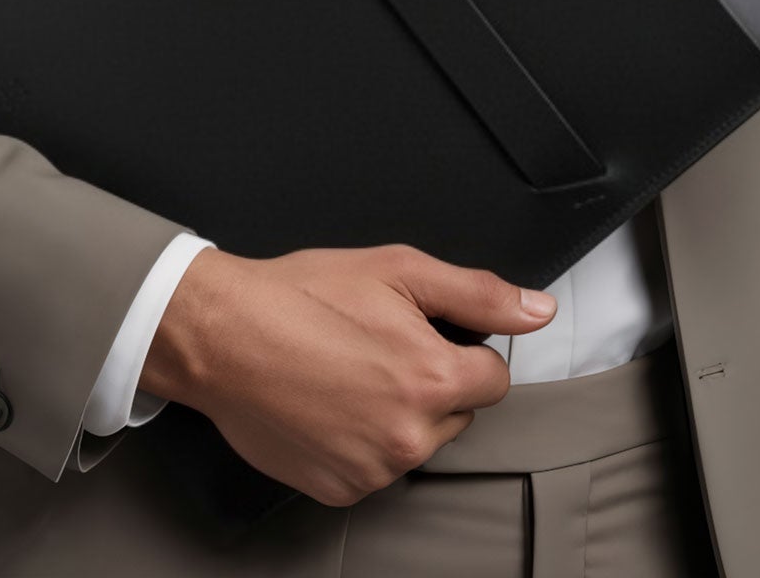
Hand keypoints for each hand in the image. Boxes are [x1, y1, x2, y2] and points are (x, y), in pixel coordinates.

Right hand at [136, 244, 552, 504]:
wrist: (221, 335)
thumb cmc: (301, 296)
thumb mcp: (398, 270)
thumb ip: (478, 294)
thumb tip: (538, 311)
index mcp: (432, 379)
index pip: (493, 378)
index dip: (461, 348)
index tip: (422, 334)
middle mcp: (409, 436)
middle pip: (456, 413)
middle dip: (430, 383)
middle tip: (376, 348)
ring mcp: (373, 470)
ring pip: (415, 442)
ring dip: (396, 415)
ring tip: (346, 374)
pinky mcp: (339, 489)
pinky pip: (374, 468)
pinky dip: (360, 443)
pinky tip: (328, 406)